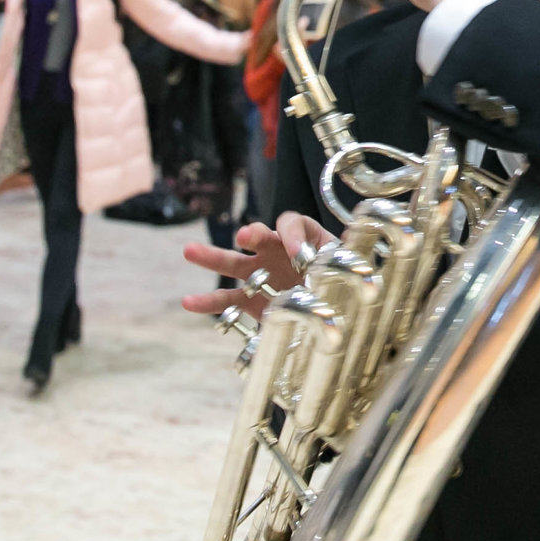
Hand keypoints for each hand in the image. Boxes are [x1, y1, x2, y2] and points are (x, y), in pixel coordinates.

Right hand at [180, 213, 334, 315]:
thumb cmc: (342, 285)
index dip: (294, 236)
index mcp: (305, 239)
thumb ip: (343, 257)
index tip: (299, 257)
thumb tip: (350, 241)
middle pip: (261, 236)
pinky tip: (189, 302)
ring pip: (234, 262)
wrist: (336, 316)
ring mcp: (262, 275)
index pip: (294, 224)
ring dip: (212, 256)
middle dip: (254, 235)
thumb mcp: (346, 268)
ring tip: (189, 251)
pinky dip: (208, 301)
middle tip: (246, 236)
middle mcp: (279, 252)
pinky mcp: (251, 301)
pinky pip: (227, 298)